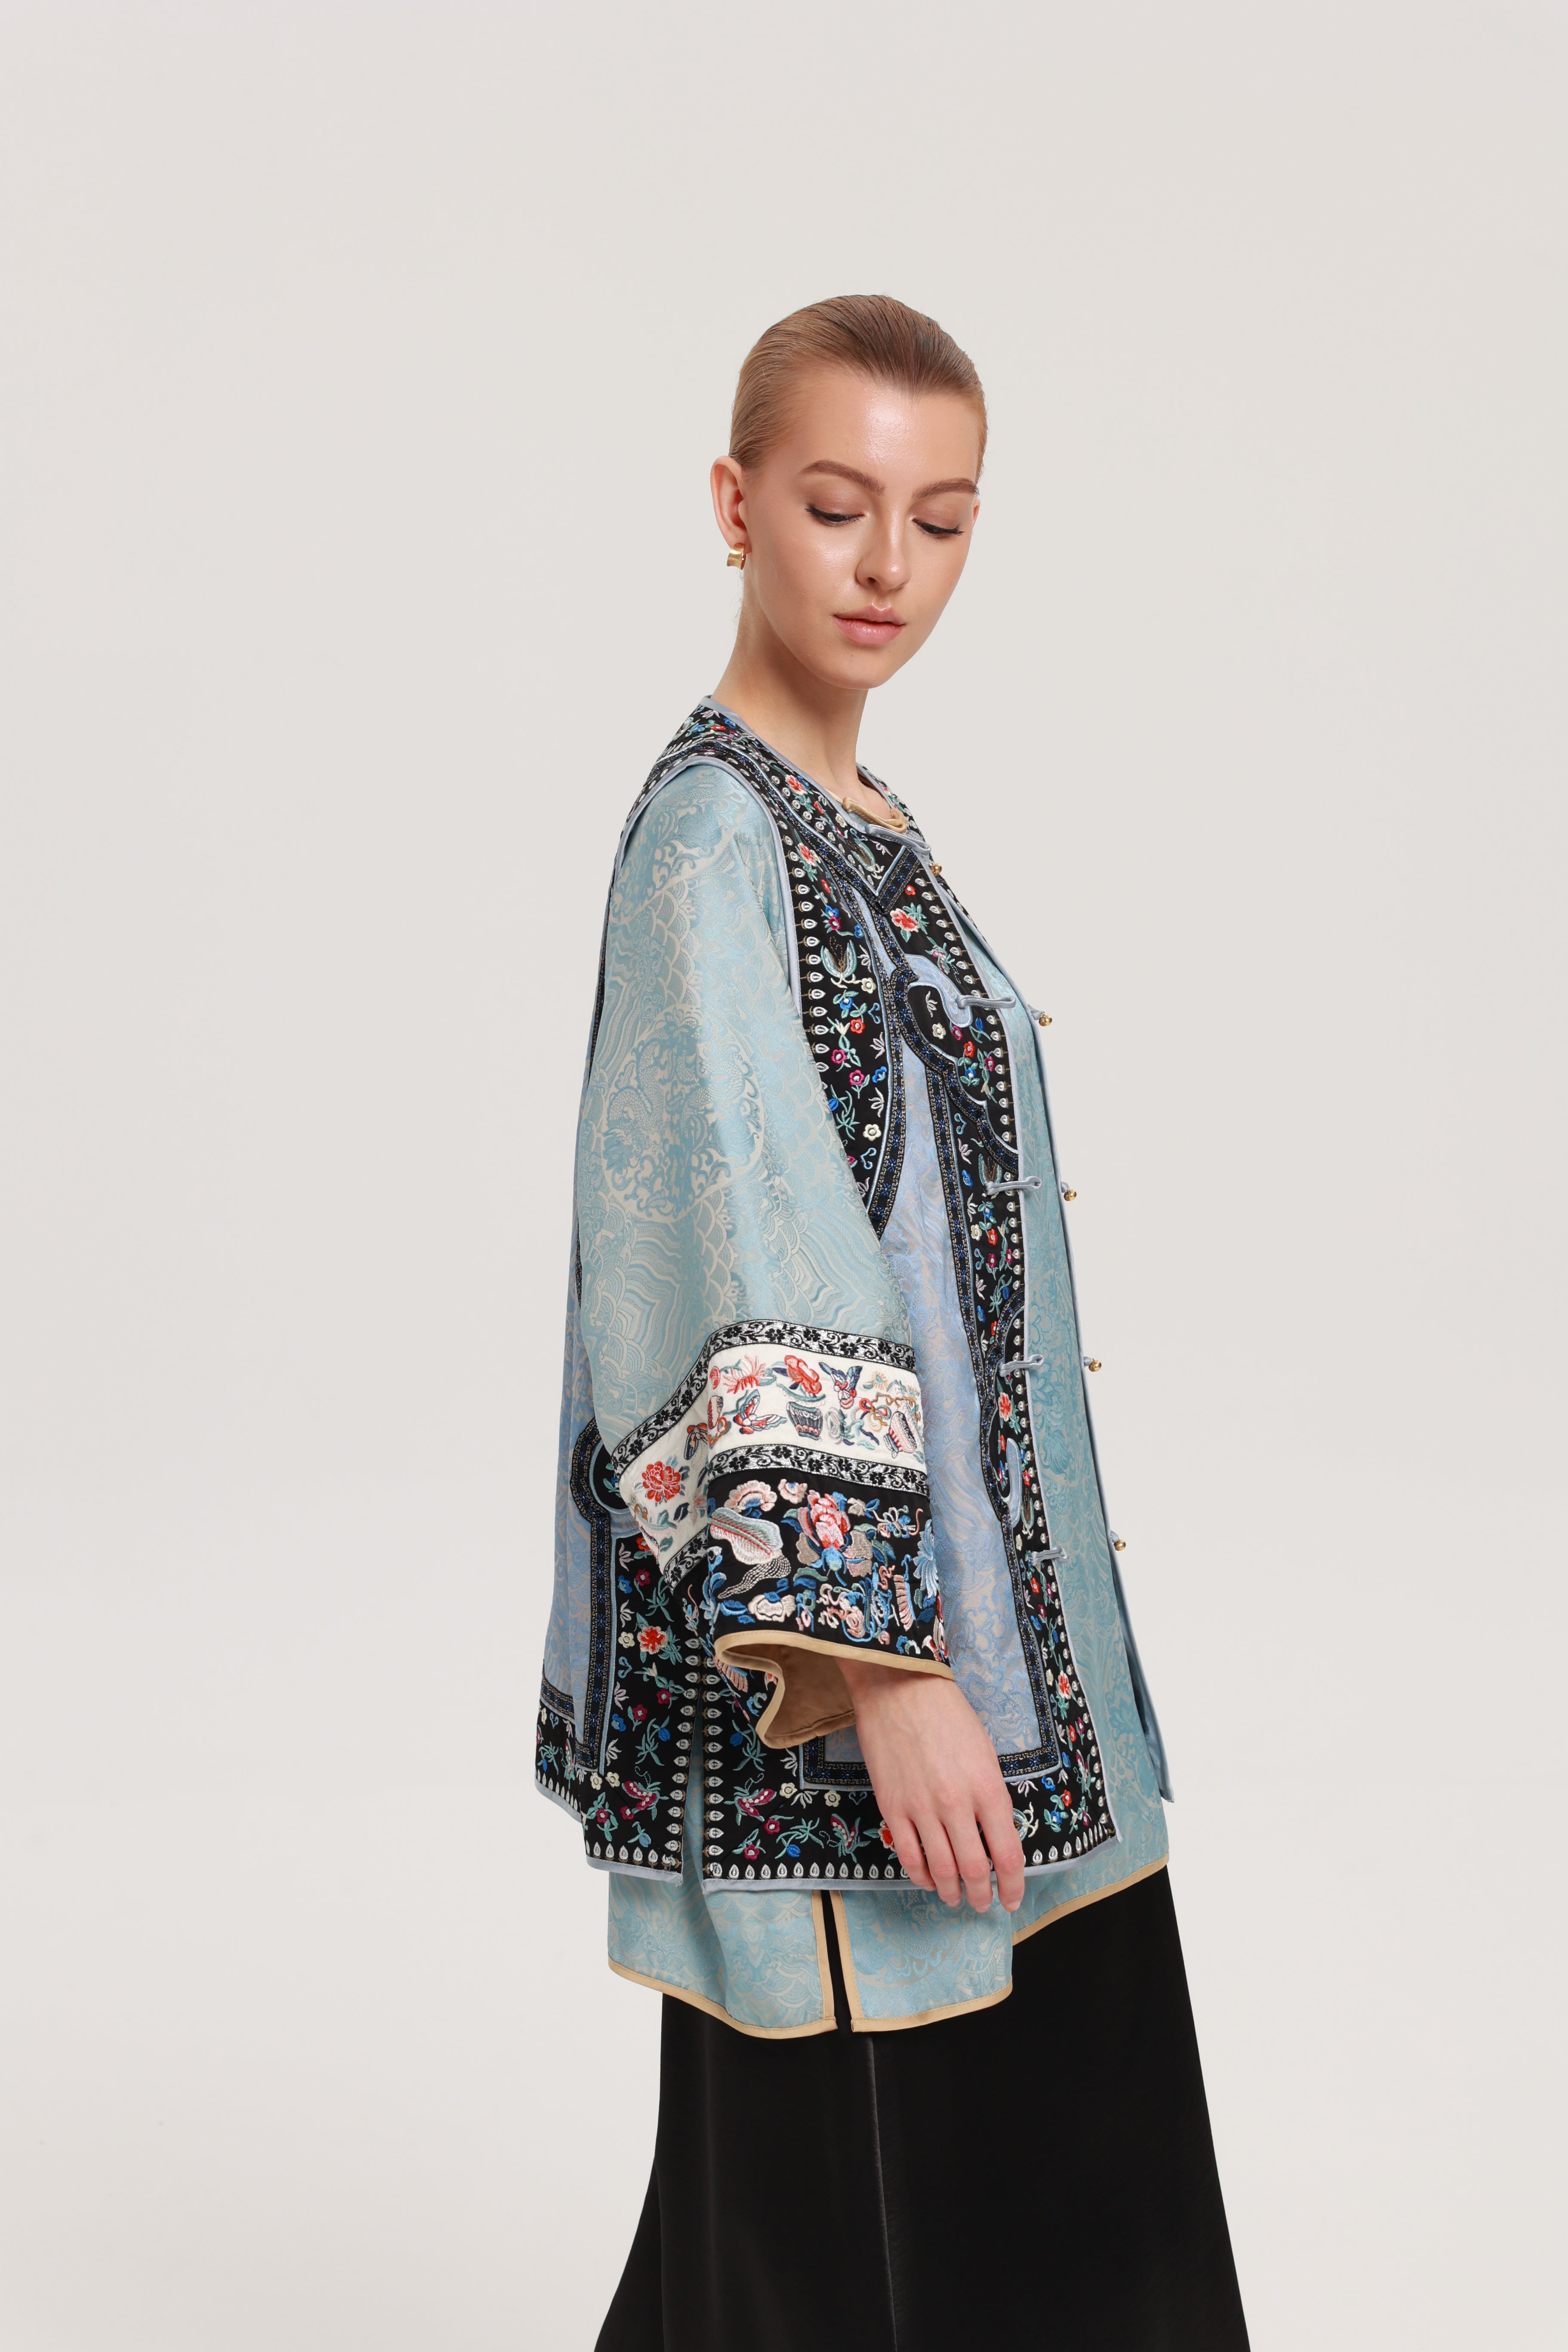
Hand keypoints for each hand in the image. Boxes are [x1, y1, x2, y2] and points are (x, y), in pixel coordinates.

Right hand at [838, 1662, 1024, 1913]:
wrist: (900, 1688)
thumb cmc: (948, 1714)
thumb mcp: (985, 1753)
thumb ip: (991, 1797)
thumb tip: (992, 1835)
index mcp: (988, 1789)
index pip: (1007, 1855)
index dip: (1012, 1886)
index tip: (1011, 1899)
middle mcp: (957, 1804)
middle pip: (973, 1870)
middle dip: (981, 1895)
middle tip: (982, 1904)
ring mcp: (921, 1808)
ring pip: (940, 1870)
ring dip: (950, 1892)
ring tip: (955, 1898)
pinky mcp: (892, 1807)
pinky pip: (908, 1855)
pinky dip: (920, 1875)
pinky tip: (926, 1879)